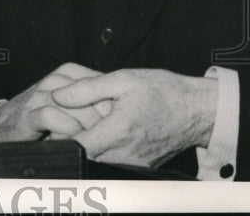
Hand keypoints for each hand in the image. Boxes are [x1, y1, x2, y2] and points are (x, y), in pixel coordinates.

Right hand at [0, 63, 109, 144]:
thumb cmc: (34, 121)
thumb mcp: (62, 106)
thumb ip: (83, 103)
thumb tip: (115, 109)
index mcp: (58, 78)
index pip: (91, 78)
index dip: (107, 96)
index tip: (120, 115)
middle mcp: (48, 85)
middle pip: (84, 90)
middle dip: (102, 112)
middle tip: (114, 130)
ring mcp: (35, 100)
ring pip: (70, 102)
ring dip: (88, 121)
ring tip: (99, 137)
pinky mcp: (25, 118)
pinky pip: (50, 116)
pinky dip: (67, 127)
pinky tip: (76, 138)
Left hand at [51, 68, 216, 166]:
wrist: (197, 111)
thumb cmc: (162, 92)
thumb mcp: (123, 79)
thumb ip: (87, 89)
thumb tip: (57, 95)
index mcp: (118, 132)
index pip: (75, 148)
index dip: (58, 136)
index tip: (52, 122)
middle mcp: (124, 156)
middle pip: (81, 158)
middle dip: (67, 142)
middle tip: (61, 122)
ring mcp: (132, 166)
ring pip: (94, 163)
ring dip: (83, 147)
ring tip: (80, 126)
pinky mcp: (138, 169)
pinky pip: (109, 164)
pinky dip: (100, 152)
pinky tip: (100, 133)